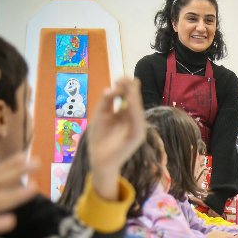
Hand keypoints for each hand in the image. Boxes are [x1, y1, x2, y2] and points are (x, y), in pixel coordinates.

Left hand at [88, 78, 146, 200]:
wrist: (99, 159)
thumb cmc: (99, 138)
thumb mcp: (100, 115)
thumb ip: (106, 102)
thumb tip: (112, 88)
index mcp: (126, 115)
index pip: (129, 98)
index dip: (126, 87)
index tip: (119, 78)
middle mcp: (133, 120)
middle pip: (135, 102)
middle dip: (131, 89)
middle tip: (124, 78)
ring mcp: (137, 128)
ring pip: (138, 110)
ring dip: (134, 97)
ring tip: (129, 85)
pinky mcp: (137, 136)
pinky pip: (138, 121)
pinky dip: (135, 110)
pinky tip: (130, 100)